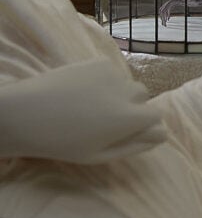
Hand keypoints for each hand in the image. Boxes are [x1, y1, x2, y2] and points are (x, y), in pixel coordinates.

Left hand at [0, 58, 165, 162]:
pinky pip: (113, 73)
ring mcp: (114, 74)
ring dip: (119, 94)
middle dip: (133, 108)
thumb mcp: (99, 155)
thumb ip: (134, 146)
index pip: (158, 119)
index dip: (146, 127)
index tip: (128, 133)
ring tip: (91, 104)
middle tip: (105, 119)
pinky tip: (83, 91)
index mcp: (130, 119)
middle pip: (144, 99)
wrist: (26, 113)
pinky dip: (105, 81)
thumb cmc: (62, 142)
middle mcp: (128, 93)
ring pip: (128, 84)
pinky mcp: (99, 62)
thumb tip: (158, 136)